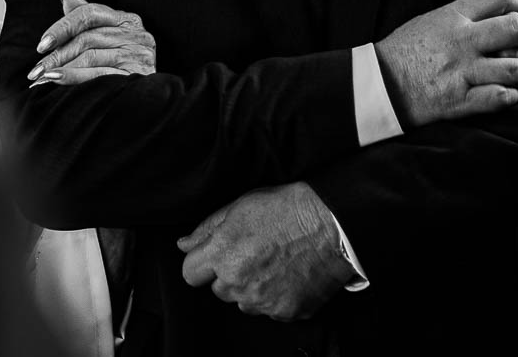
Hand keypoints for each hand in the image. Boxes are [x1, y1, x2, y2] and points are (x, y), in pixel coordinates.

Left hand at [27, 0, 156, 85]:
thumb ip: (88, 20)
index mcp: (129, 20)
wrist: (147, 101)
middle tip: (36, 69)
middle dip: (57, 54)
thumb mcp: (106, 39)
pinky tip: (56, 80)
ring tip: (42, 78)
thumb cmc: (122, 67)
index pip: (89, 13)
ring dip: (61, 67)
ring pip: (90, 56)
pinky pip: (98, 74)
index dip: (62, 27)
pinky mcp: (137, 76)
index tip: (42, 45)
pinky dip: (74, 77)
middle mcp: (138, 34)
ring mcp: (139, 55)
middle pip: (87, 37)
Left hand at [176, 182, 353, 320]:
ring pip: (243, 302)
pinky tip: (288, 274)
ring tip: (272, 263)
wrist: (332, 226)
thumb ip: (207, 229)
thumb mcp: (241, 206)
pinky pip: (270, 309)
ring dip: (251, 288)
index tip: (212, 257)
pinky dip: (276, 296)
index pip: (190, 273)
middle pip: (218, 289)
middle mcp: (237, 282)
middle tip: (252, 254)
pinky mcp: (284, 311)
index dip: (200, 263)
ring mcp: (262, 301)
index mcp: (222, 253)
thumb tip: (185, 244)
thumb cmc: (288, 210)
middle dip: (229, 274)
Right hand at [374, 0, 517, 127]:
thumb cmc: (403, 51)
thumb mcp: (430, 20)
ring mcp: (463, 71)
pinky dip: (515, 95)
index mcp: (452, 16)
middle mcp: (461, 41)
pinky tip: (513, 92)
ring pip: (517, 68)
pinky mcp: (461, 100)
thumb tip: (499, 17)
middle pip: (517, 29)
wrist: (378, 84)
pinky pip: (502, 97)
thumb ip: (463, 16)